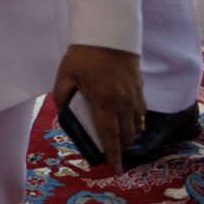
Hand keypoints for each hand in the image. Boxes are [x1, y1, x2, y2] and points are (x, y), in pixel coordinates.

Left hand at [53, 44, 144, 170]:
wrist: (109, 34)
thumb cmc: (84, 54)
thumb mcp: (65, 75)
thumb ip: (62, 98)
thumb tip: (64, 115)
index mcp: (105, 101)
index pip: (110, 135)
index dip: (112, 154)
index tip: (114, 169)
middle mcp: (124, 103)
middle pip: (126, 135)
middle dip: (119, 149)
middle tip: (111, 156)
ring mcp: (135, 97)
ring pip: (136, 127)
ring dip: (128, 137)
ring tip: (117, 142)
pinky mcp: (141, 90)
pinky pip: (140, 114)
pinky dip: (134, 123)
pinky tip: (125, 124)